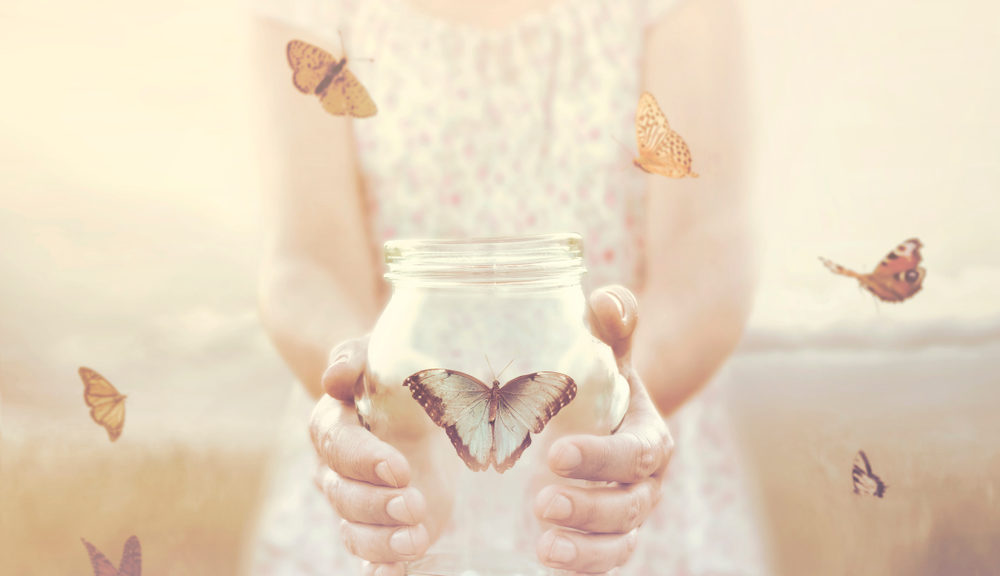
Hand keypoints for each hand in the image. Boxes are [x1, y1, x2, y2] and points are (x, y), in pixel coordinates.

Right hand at [310, 337, 445, 575]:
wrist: (409, 402)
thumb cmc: (388, 375)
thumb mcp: (375, 355)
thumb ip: (353, 359)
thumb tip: (336, 377)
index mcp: (333, 425)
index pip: (338, 446)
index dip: (364, 460)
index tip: (398, 468)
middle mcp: (336, 469)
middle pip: (343, 496)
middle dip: (377, 505)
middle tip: (414, 503)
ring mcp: (357, 502)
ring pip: (354, 531)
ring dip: (383, 540)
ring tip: (415, 539)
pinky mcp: (381, 525)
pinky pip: (370, 555)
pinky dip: (381, 568)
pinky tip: (396, 573)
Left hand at [534, 286, 673, 573]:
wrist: (608, 416)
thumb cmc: (602, 381)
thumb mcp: (609, 351)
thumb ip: (612, 325)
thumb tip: (607, 300)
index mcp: (649, 436)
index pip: (636, 453)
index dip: (602, 459)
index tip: (556, 455)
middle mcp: (645, 481)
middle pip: (630, 506)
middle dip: (589, 508)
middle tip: (541, 501)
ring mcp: (628, 514)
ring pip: (620, 541)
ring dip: (586, 549)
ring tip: (544, 545)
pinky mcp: (607, 536)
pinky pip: (605, 560)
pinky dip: (582, 567)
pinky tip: (547, 562)